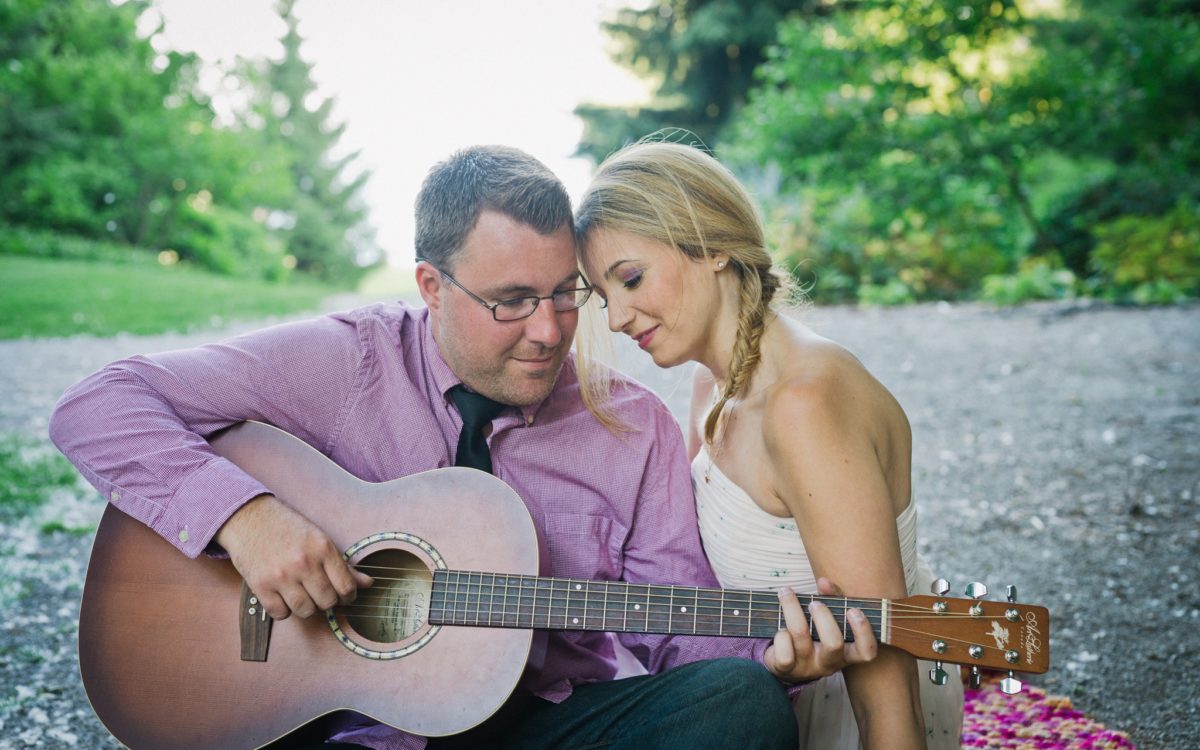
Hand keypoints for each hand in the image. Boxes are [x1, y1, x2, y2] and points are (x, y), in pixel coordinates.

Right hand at [214, 494, 372, 619]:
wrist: (249, 517)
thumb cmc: (288, 527)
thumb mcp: (320, 539)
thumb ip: (343, 564)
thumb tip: (368, 583)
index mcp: (323, 548)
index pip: (346, 587)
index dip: (348, 596)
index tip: (344, 596)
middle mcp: (304, 562)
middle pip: (327, 602)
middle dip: (327, 601)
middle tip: (321, 593)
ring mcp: (281, 576)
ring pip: (305, 611)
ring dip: (306, 607)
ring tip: (302, 594)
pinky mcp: (260, 586)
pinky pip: (280, 613)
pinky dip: (284, 609)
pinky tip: (283, 596)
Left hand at [762, 578, 877, 682]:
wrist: (783, 661)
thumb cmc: (811, 635)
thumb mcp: (824, 619)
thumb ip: (829, 599)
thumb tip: (824, 582)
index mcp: (845, 653)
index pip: (866, 652)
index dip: (863, 632)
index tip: (853, 610)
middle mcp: (829, 663)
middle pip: (833, 643)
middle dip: (823, 617)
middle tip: (814, 603)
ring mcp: (808, 668)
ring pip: (801, 636)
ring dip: (793, 610)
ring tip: (787, 595)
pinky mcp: (786, 670)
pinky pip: (784, 652)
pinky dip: (781, 635)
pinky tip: (780, 628)